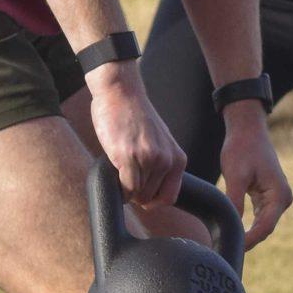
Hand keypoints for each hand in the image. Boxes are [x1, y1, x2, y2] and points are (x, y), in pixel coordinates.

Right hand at [86, 66, 184, 203]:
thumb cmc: (136, 117)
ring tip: (121, 168)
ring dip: (126, 188)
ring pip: (136, 194)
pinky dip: (118, 188)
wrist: (121, 92)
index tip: (141, 193)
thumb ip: (161, 164)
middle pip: (150, 199)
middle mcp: (166, 160)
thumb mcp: (160, 142)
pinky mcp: (129, 156)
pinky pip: (125, 188)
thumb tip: (150, 194)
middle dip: (136, 193)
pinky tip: (115, 172)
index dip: (153, 200)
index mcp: (178, 158)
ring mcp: (148, 159)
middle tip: (126, 176)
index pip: (169, 197)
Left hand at [219, 109, 292, 251]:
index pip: (264, 228)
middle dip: (245, 242)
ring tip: (224, 246)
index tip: (229, 250)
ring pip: (261, 226)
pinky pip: (258, 218)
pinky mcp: (268, 198)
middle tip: (222, 253)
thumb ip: (235, 201)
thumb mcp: (236, 175)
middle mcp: (282, 200)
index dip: (247, 241)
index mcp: (279, 195)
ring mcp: (277, 200)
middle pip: (264, 230)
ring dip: (245, 236)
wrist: (248, 130)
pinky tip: (230, 233)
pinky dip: (246, 226)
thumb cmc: (242, 148)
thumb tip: (231, 227)